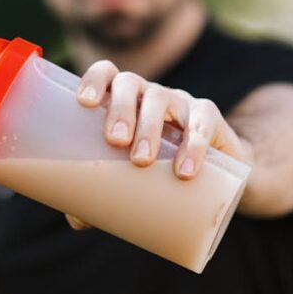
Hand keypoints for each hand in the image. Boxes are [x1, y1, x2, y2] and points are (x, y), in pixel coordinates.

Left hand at [64, 60, 248, 229]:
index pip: (107, 73)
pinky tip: (184, 170)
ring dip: (149, 126)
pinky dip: (193, 145)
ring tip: (141, 160)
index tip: (85, 102)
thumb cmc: (157, 170)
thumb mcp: (131, 178)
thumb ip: (102, 194)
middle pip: (130, 83)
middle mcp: (148, 94)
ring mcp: (179, 102)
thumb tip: (77, 220)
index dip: (95, 79)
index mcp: (124, 100)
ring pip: (161, 99)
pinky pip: (202, 122)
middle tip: (114, 140)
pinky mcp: (209, 117)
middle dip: (120, 108)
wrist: (215, 176)